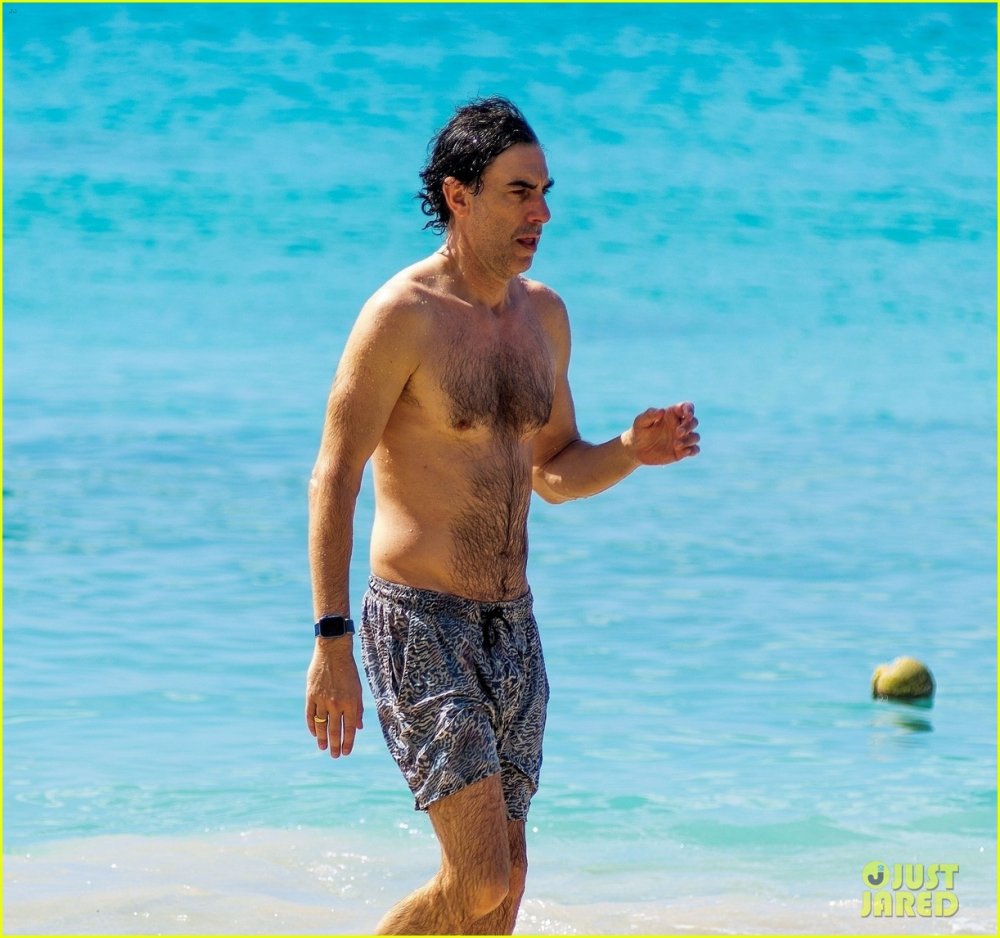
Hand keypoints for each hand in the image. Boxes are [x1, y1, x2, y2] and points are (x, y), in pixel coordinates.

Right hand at [305, 640, 363, 757]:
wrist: (333, 652)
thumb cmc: (348, 671)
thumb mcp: (358, 689)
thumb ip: (358, 709)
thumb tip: (358, 728)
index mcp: (350, 702)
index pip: (349, 728)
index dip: (348, 742)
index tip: (346, 752)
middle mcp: (336, 703)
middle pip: (334, 730)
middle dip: (335, 745)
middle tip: (334, 756)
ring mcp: (322, 700)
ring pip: (321, 725)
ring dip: (322, 739)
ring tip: (323, 748)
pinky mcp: (311, 695)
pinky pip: (310, 715)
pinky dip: (312, 726)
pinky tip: (314, 734)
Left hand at [624, 402, 699, 465]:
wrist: (635, 450)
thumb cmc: (638, 431)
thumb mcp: (640, 422)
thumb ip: (649, 415)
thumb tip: (662, 411)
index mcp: (672, 414)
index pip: (687, 407)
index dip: (690, 409)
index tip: (687, 415)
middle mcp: (679, 425)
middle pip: (693, 422)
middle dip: (689, 426)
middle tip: (677, 432)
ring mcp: (682, 439)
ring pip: (695, 437)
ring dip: (690, 439)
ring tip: (676, 444)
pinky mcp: (682, 451)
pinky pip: (694, 450)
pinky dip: (693, 450)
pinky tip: (684, 452)